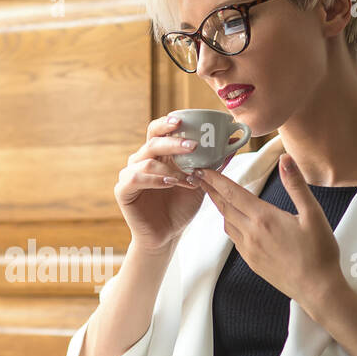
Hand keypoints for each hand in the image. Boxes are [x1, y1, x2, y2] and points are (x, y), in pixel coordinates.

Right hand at [114, 115, 233, 253]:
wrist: (167, 235)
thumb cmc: (181, 207)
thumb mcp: (201, 182)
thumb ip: (213, 162)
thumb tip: (234, 140)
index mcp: (158, 155)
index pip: (158, 131)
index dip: (167, 123)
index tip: (183, 120)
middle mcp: (141, 161)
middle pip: (152, 141)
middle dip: (173, 141)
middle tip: (193, 146)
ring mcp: (130, 174)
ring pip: (146, 160)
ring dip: (170, 167)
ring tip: (188, 177)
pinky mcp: (123, 191)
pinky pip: (134, 178)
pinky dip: (154, 179)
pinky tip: (169, 183)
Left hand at [195, 153, 347, 320]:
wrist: (317, 289)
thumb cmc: (319, 252)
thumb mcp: (312, 214)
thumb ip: (296, 185)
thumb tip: (284, 159)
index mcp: (264, 218)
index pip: (232, 193)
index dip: (216, 179)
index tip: (202, 170)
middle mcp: (251, 234)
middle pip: (224, 207)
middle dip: (211, 190)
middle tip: (200, 178)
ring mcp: (249, 250)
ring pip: (227, 223)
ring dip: (221, 208)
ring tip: (217, 196)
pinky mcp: (252, 262)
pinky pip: (234, 239)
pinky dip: (231, 225)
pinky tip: (235, 221)